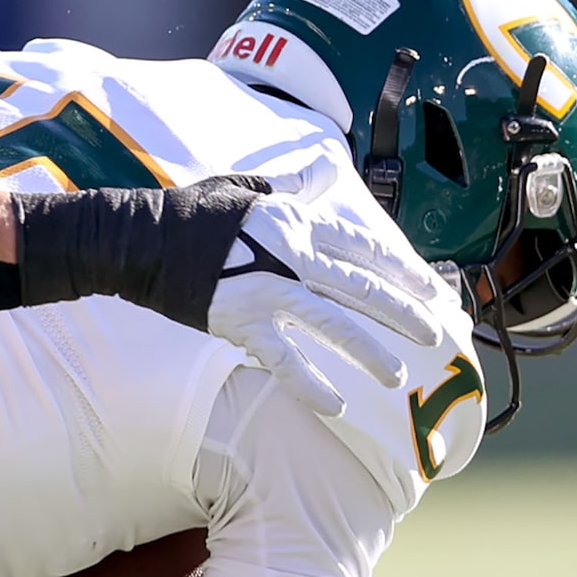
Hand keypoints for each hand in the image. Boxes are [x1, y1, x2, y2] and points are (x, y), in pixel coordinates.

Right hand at [211, 167, 447, 418]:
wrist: (140, 240)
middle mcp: (293, 258)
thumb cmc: (193, 212)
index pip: (364, 249)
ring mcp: (269, 292)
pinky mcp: (242, 323)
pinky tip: (335, 405)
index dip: (403, 269)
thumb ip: (295, 186)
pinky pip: (283, 359)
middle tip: (436, 334)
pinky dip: (309, 383)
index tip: (433, 289)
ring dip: (369, 352)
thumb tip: (327, 171)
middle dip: (403, 312)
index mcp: (298, 225)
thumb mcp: (248, 187)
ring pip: (334, 324)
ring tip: (397, 376)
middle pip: (361, 288)